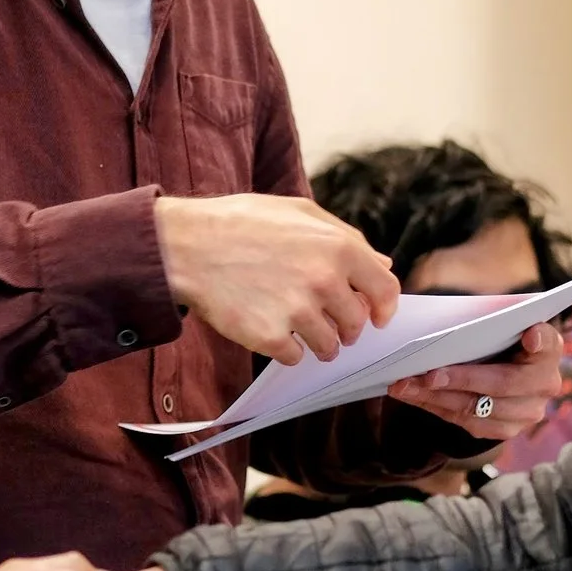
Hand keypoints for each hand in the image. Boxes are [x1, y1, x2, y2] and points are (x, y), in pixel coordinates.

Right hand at [156, 194, 398, 363]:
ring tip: (293, 324)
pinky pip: (295, 358)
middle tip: (323, 319)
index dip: (384, 309)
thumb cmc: (241, 223)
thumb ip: (346, 237)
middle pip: (357, 324)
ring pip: (329, 347)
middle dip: (345, 326)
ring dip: (317, 342)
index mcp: (338, 247)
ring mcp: (297, 311)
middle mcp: (324, 280)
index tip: (376, 318)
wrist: (186, 245)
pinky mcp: (270, 337)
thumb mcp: (299, 212)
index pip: (385, 290)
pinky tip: (268, 326)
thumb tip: (382, 263)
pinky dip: (285, 349)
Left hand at [386, 322, 565, 440]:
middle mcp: (545, 385)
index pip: (548, 343)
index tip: (529, 335)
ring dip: (436, 397)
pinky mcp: (504, 429)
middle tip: (426, 374)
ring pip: (478, 409)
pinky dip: (434, 407)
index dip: (540, 340)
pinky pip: (465, 422)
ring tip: (404, 385)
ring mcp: (526, 413)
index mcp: (548, 349)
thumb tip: (467, 326)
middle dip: (461, 379)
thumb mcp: (502, 322)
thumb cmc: (498, 336)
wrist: (504, 367)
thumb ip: (495, 319)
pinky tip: (411, 395)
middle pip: (502, 384)